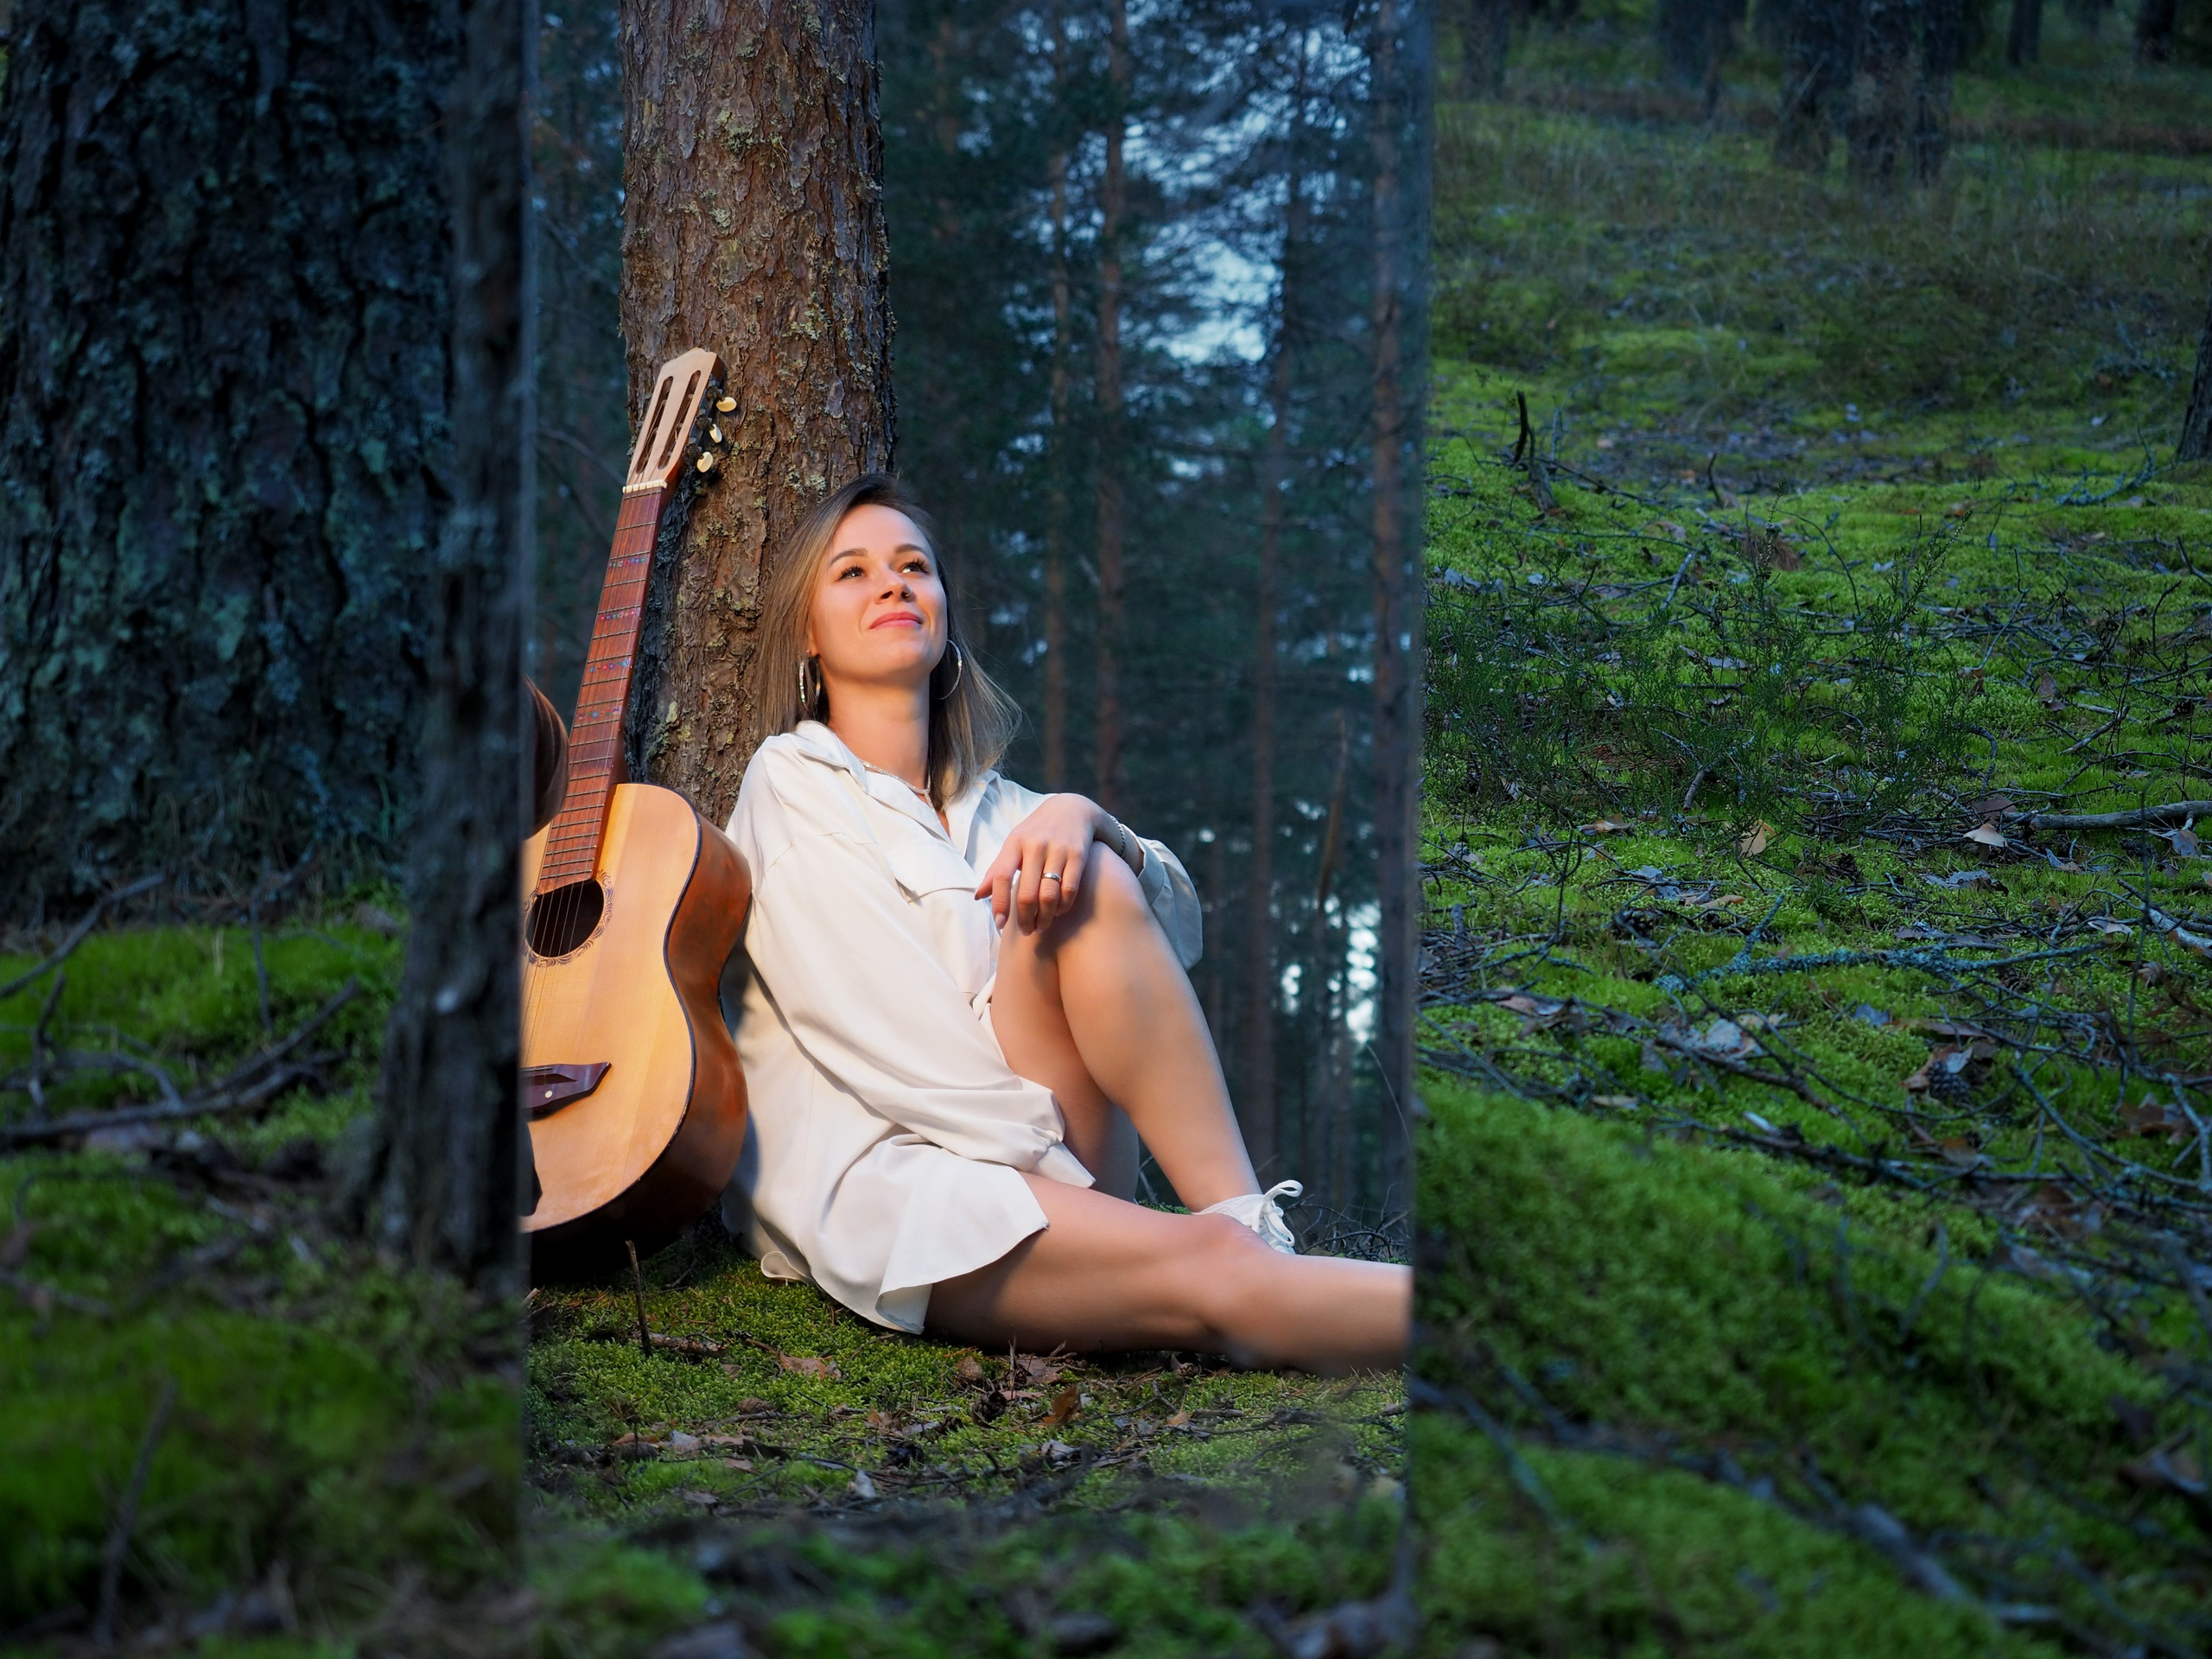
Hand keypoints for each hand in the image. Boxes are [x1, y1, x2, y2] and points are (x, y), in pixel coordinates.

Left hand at [974, 794, 1111, 933]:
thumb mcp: (1014, 844)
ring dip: (1044, 918)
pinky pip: (1069, 889)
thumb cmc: (1036, 832)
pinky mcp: (1078, 854)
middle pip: (1026, 894)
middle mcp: (1035, 845)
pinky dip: (1063, 906)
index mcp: (1015, 843)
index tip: (1000, 925)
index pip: (1001, 876)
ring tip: (1041, 926)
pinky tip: (1058, 911)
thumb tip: (977, 897)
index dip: (999, 903)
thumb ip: (997, 870)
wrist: (1073, 809)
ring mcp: (1058, 850)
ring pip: (1048, 896)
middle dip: (1024, 919)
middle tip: (1026, 931)